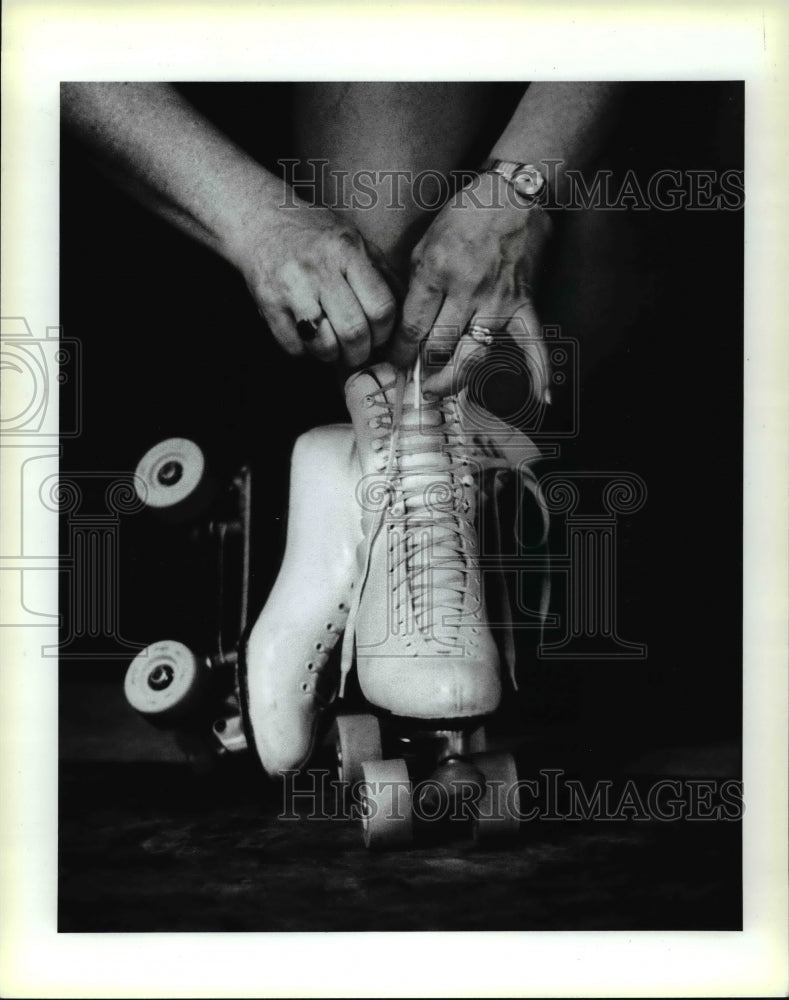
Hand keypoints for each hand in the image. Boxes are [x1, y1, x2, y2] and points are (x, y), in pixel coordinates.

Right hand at [230, 198, 397, 366]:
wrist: (259, 220)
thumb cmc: (313, 234)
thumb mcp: (353, 240)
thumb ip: (381, 273)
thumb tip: (406, 310)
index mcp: (346, 251)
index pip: (381, 307)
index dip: (386, 331)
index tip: (381, 334)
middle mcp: (319, 269)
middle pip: (354, 332)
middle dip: (362, 351)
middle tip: (359, 349)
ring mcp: (291, 288)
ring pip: (324, 346)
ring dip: (334, 355)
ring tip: (334, 345)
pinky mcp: (268, 306)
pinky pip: (295, 348)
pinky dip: (306, 351)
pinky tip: (308, 335)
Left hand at [388, 172, 552, 399]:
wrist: (511, 194)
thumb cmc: (463, 217)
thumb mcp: (424, 245)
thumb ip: (415, 288)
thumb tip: (406, 328)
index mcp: (436, 273)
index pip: (412, 328)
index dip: (399, 354)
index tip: (394, 366)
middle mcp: (466, 292)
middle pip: (439, 348)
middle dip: (423, 370)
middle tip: (415, 383)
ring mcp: (498, 301)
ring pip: (474, 354)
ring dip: (456, 379)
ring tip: (441, 390)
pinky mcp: (524, 304)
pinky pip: (534, 343)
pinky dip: (539, 373)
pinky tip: (540, 400)